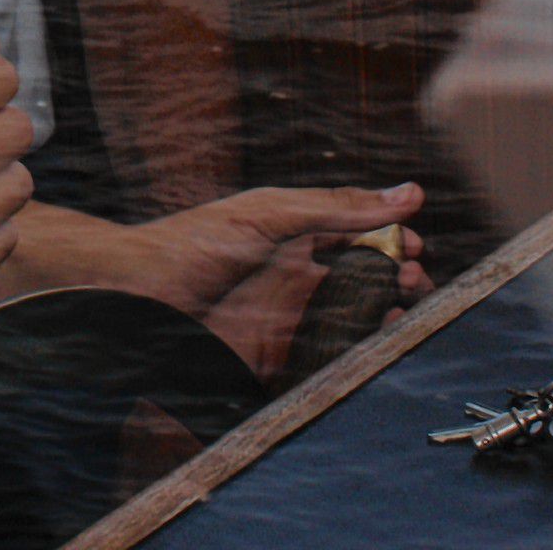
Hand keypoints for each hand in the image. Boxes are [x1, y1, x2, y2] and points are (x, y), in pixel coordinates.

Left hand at [128, 185, 432, 377]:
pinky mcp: (272, 354)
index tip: (417, 244)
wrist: (135, 295)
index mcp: (288, 231)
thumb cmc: (191, 243)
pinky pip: (321, 357)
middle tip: (417, 282)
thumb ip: (334, 208)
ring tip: (405, 312)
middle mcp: (289, 271)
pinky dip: (352, 354)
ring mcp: (282, 313)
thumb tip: (405, 195)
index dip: (387, 236)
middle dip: (393, 277)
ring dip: (381, 316)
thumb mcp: (268, 214)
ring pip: (347, 317)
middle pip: (357, 275)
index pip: (352, 231)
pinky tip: (373, 347)